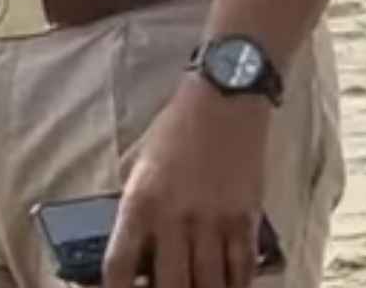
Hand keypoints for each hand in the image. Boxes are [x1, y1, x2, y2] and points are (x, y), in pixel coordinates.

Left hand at [104, 75, 271, 287]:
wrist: (225, 97)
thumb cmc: (176, 128)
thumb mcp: (143, 166)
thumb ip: (139, 212)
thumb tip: (139, 260)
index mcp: (141, 200)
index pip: (119, 266)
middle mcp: (175, 216)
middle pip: (169, 287)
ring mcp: (213, 220)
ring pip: (209, 286)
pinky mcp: (246, 218)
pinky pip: (242, 270)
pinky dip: (236, 286)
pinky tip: (229, 286)